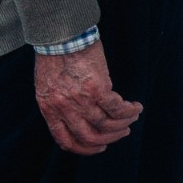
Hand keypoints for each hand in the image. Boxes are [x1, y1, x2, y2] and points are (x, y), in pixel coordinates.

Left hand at [34, 41, 141, 155]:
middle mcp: (64, 108)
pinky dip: (129, 111)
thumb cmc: (54, 55)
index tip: (98, 146)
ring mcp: (80, 100)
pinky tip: (136, 107)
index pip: (65, 140)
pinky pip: (118, 109)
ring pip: (107, 125)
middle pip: (89, 137)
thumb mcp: (46, 85)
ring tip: (131, 118)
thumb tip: (75, 117)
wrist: (60, 34)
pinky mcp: (97, 89)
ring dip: (123, 125)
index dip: (84, 148)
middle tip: (121, 133)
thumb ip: (58, 103)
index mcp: (48, 108)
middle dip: (108, 139)